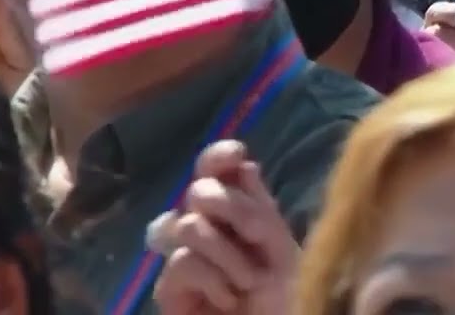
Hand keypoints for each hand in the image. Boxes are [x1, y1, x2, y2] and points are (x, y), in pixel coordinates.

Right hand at [150, 140, 298, 314]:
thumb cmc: (286, 292)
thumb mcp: (281, 246)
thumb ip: (260, 208)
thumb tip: (243, 164)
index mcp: (236, 208)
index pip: (214, 168)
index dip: (218, 156)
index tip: (235, 155)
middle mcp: (206, 224)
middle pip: (198, 189)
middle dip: (230, 207)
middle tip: (257, 235)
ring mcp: (184, 254)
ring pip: (186, 224)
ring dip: (226, 253)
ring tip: (249, 281)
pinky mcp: (168, 287)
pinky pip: (182, 262)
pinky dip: (213, 280)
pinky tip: (229, 299)